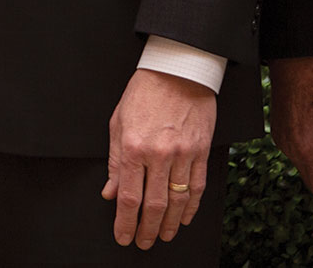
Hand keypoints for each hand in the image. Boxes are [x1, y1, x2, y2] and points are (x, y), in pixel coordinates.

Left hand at [101, 69, 214, 249]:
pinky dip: (191, 207)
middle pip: (155, 205)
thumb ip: (115, 162)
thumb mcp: (118, 123)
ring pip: (178, 201)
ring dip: (170, 224)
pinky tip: (185, 218)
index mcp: (134, 147)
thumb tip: (111, 192)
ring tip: (164, 235)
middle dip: (147, 229)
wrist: (177, 69)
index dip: (125, 223)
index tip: (123, 236)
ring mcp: (183, 154)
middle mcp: (159, 154)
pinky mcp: (201, 151)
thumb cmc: (145, 92)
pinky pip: (197, 186)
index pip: (129, 197)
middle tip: (143, 242)